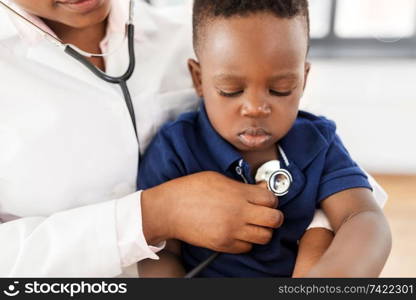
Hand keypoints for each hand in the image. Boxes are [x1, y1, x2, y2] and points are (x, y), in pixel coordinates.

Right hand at [141, 171, 283, 252]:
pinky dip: (247, 241)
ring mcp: (231, 230)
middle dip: (274, 216)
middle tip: (267, 213)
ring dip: (262, 230)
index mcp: (238, 193)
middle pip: (274, 219)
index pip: (271, 199)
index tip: (266, 199)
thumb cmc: (189, 190)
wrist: (169, 209)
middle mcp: (238, 212)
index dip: (271, 199)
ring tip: (253, 224)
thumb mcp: (217, 178)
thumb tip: (259, 190)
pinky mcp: (223, 244)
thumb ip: (240, 185)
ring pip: (264, 236)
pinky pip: (247, 247)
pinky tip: (238, 232)